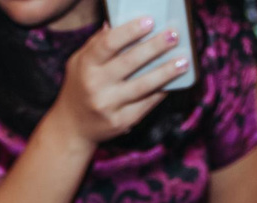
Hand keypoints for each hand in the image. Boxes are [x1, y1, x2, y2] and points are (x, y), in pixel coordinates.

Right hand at [50, 18, 187, 150]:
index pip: (109, 44)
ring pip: (143, 86)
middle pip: (130, 62)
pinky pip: (146, 104)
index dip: (130, 31)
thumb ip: (96, 44)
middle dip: (155, 47)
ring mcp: (109, 106)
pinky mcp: (121, 122)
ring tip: (183, 61)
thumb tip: (114, 23)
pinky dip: (162, 92)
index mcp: (86, 66)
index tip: (150, 21)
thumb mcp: (79, 62)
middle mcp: (95, 86)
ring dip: (166, 72)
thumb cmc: (79, 87)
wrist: (72, 128)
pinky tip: (174, 82)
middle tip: (173, 36)